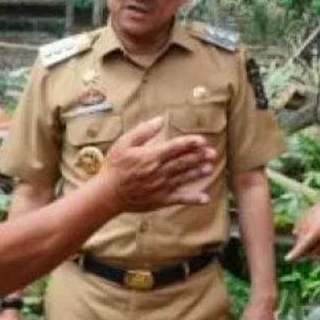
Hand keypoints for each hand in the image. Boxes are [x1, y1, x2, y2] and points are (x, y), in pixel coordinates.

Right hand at [101, 116, 216, 211]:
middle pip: (183, 162)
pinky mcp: (160, 200)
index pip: (175, 147)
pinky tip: (205, 198)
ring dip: (198, 173)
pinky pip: (179, 199)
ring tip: (210, 168)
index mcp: (152, 156)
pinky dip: (193, 199)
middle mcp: (160, 171)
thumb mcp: (124, 144)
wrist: (107, 195)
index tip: (201, 140)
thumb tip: (160, 120)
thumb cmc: (114, 167)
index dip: (190, 143)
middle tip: (212, 153)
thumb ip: (143, 131)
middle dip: (199, 157)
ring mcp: (162, 187)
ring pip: (184, 178)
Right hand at [285, 190, 319, 260]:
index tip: (287, 259)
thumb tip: (310, 256)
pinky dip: (305, 231)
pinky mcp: (302, 215)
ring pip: (300, 236)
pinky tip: (315, 226)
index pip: (304, 244)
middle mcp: (308, 224)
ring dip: (307, 238)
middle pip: (301, 242)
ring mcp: (304, 218)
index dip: (295, 252)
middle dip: (307, 246)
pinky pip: (300, 229)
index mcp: (317, 230)